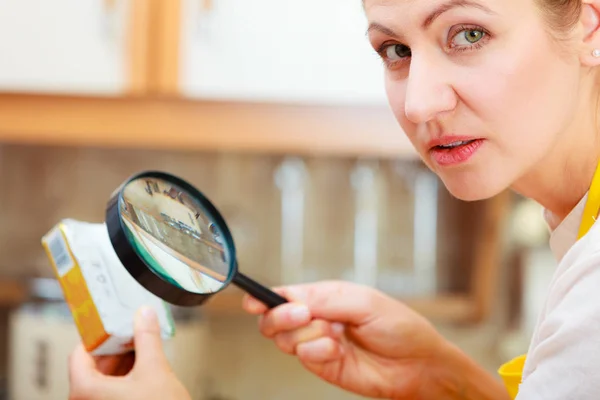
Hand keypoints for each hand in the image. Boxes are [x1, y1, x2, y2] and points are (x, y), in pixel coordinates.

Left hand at [68, 307, 190, 399]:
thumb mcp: (155, 369)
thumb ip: (147, 338)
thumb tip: (144, 315)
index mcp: (85, 390)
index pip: (80, 352)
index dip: (98, 334)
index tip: (113, 323)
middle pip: (92, 365)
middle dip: (115, 347)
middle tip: (132, 331)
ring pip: (103, 380)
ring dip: (121, 362)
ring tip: (141, 346)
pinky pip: (110, 392)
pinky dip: (124, 378)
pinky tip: (142, 367)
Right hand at [242, 281, 484, 399]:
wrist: (419, 365)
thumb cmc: (399, 326)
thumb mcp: (363, 302)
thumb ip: (325, 299)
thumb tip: (291, 297)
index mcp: (325, 297)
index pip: (286, 295)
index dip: (265, 297)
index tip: (253, 301)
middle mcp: (317, 320)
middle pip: (275, 319)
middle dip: (282, 316)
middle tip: (303, 315)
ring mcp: (318, 344)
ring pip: (285, 339)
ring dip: (307, 335)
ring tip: (335, 335)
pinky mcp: (323, 367)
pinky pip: (304, 357)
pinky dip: (318, 352)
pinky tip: (338, 351)